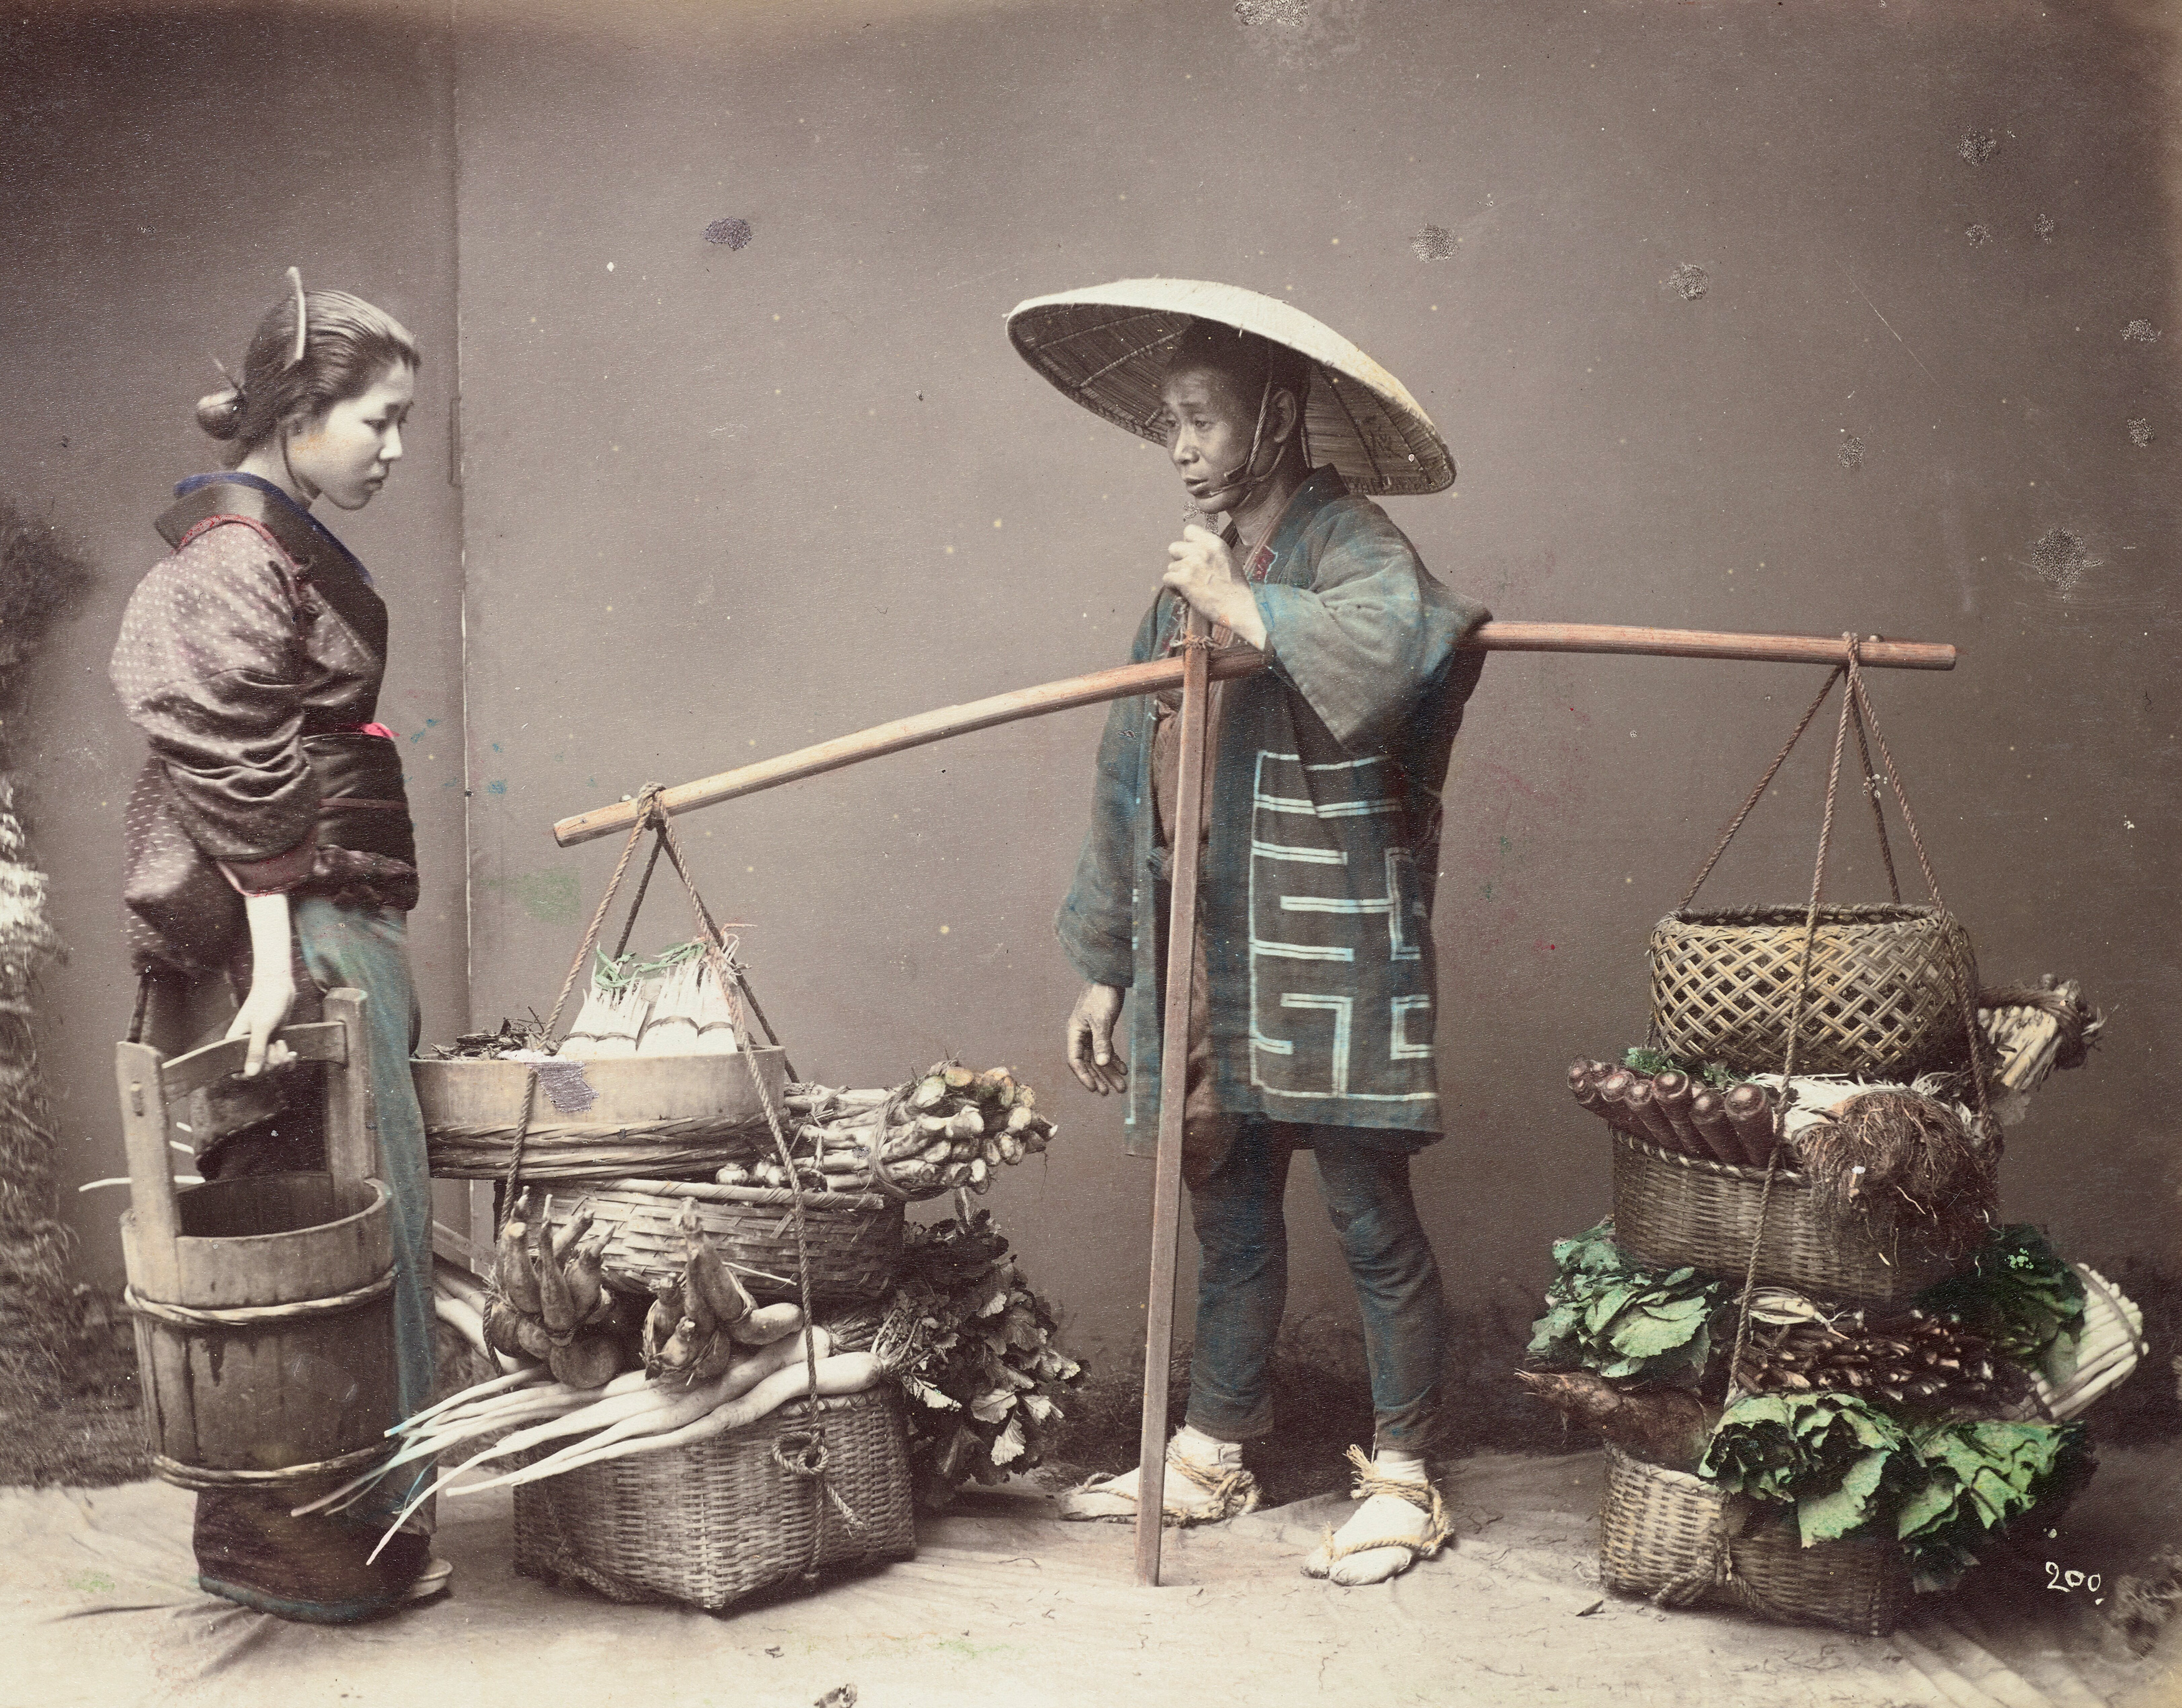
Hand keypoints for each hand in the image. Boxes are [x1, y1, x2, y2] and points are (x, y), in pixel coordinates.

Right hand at [227, 888, 296, 1076]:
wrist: (279, 986)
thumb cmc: (267, 1002)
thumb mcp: (262, 1027)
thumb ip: (255, 1051)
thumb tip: (250, 1073)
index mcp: (235, 1043)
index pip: (239, 1071)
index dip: (253, 1073)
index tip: (265, 1065)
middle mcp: (247, 1046)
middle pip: (258, 1071)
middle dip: (271, 1063)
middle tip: (277, 1046)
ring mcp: (261, 1044)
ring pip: (271, 1066)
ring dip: (281, 1060)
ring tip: (284, 1044)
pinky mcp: (273, 1041)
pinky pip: (280, 1060)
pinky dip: (287, 1059)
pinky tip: (292, 1054)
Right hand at [1065, 983, 1127, 1094]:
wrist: (1110, 977)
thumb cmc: (1102, 995)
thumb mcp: (1102, 1020)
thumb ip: (1102, 1042)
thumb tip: (1102, 1064)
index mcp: (1074, 1032)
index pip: (1075, 1060)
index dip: (1084, 1076)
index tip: (1094, 1089)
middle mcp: (1080, 1035)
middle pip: (1088, 1062)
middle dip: (1098, 1078)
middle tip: (1107, 1093)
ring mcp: (1091, 1033)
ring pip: (1099, 1058)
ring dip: (1109, 1072)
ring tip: (1120, 1087)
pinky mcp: (1102, 1030)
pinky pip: (1106, 1049)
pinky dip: (1115, 1060)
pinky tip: (1124, 1069)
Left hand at [1162, 525, 1267, 648]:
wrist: (1237, 608)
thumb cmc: (1235, 588)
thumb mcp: (1227, 559)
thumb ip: (1209, 551)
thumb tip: (1193, 549)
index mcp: (1214, 543)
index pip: (1189, 530)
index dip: (1188, 543)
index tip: (1193, 554)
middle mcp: (1202, 550)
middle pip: (1174, 547)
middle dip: (1179, 559)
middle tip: (1189, 571)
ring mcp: (1192, 565)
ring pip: (1171, 566)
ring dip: (1177, 576)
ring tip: (1191, 586)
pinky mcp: (1184, 580)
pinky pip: (1167, 578)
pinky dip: (1172, 586)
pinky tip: (1183, 592)